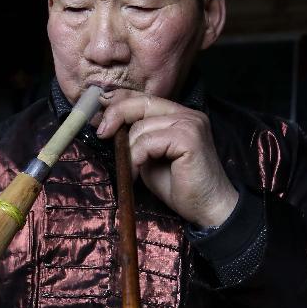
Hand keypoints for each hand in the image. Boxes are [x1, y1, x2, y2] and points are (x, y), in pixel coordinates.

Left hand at [96, 90, 238, 226]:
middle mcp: (188, 114)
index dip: (119, 103)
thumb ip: (136, 139)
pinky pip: (148, 142)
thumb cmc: (179, 187)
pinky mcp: (189, 138)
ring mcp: (190, 123)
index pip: (144, 98)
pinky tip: (136, 173)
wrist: (207, 209)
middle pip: (141, 103)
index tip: (99, 113)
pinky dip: (136, 158)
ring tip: (131, 170)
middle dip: (115, 116)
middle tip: (101, 134)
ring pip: (141, 126)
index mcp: (180, 115)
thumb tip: (108, 125)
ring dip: (129, 151)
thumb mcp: (149, 158)